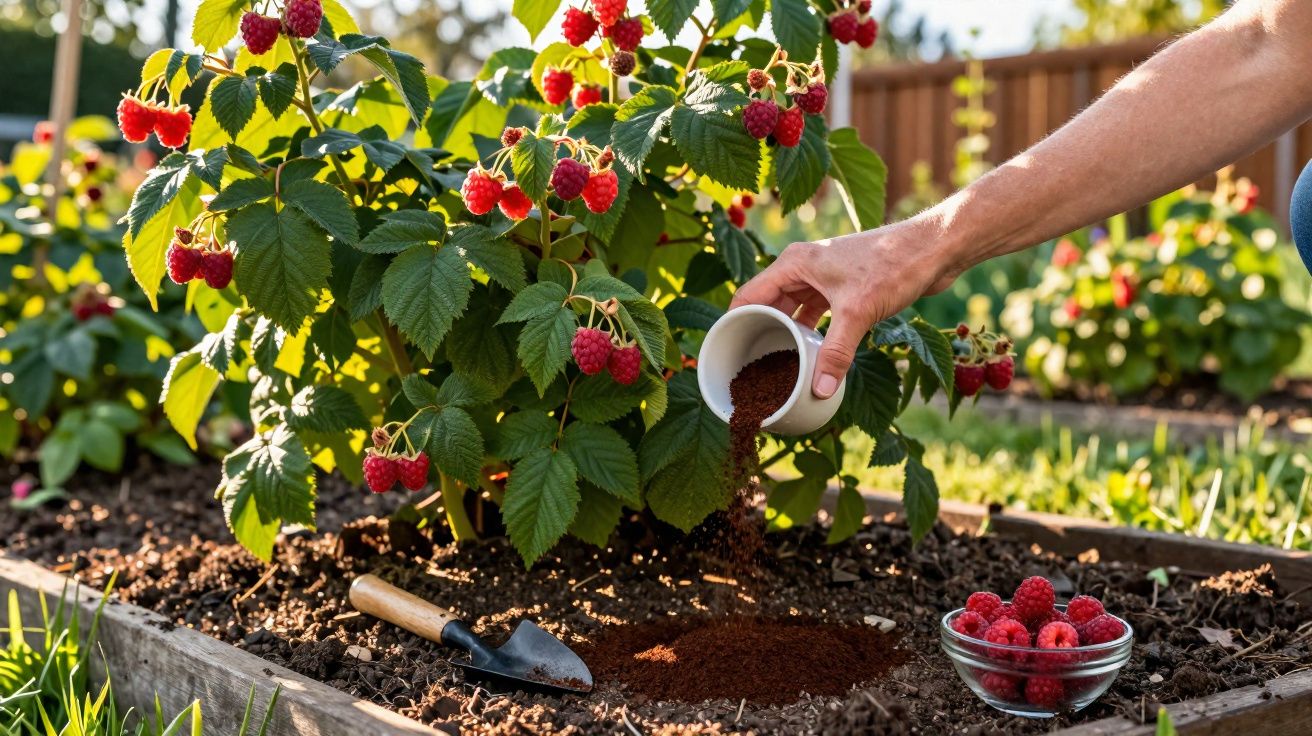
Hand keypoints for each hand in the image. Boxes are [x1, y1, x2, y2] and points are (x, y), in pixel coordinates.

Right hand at [729, 220, 955, 398]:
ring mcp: (823, 277)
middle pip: (768, 305)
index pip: (748, 296)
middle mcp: (803, 267)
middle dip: (761, 334)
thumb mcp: (858, 313)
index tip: (726, 353)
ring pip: (793, 310)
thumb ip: (835, 352)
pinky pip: (815, 313)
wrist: (934, 247)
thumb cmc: (893, 265)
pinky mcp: (843, 287)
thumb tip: (819, 390)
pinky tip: (810, 353)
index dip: (734, 324)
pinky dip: (810, 332)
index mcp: (794, 263)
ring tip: (776, 366)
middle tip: (752, 368)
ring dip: (786, 334)